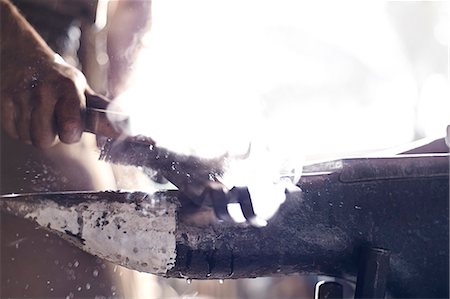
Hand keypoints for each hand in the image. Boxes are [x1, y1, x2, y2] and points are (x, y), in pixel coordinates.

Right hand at [1, 0, 88, 147]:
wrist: (21, 54)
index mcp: (68, 87)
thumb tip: (128, 126)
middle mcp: (43, 90)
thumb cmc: (57, 78)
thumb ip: (100, 111)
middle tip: (55, 121)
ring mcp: (20, 95)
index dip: (71, 132)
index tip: (72, 132)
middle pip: (46, 140)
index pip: (71, 123)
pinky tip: (26, 113)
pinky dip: (20, 128)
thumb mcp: (80, 88)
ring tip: (41, 115)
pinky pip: (13, 132)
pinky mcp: (3, 101)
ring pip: (29, 138)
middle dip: (52, 136)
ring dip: (36, 132)